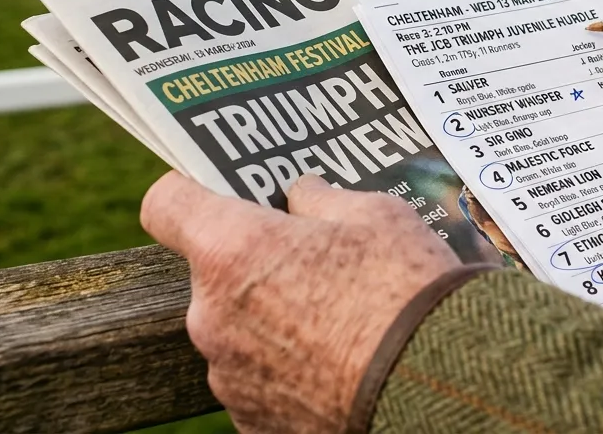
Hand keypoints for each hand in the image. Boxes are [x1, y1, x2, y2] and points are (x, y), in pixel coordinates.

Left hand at [141, 171, 461, 432]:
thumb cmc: (405, 289)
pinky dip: (289, 372)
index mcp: (232, 250)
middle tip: (314, 263)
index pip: (166, 204)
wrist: (436, 387)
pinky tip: (339, 365)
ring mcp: (228, 376)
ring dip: (272, 322)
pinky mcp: (252, 423)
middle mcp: (211, 315)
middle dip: (254, 265)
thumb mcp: (376, 215)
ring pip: (236, 331)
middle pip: (211, 274)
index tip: (218, 193)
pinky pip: (259, 382)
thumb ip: (322, 200)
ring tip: (339, 321)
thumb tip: (300, 197)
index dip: (188, 192)